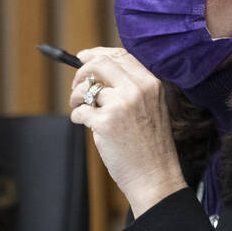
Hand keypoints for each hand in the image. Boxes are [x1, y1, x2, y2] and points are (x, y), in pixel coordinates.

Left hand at [68, 47, 186, 215]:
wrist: (155, 176)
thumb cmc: (151, 147)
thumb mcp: (151, 109)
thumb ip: (131, 89)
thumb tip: (97, 72)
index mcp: (150, 83)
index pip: (120, 55)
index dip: (97, 53)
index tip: (83, 57)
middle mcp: (137, 90)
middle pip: (100, 64)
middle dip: (81, 72)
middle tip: (76, 86)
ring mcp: (121, 105)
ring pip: (86, 87)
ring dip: (75, 96)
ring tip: (79, 108)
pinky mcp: (105, 122)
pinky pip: (80, 110)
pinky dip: (77, 116)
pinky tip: (85, 124)